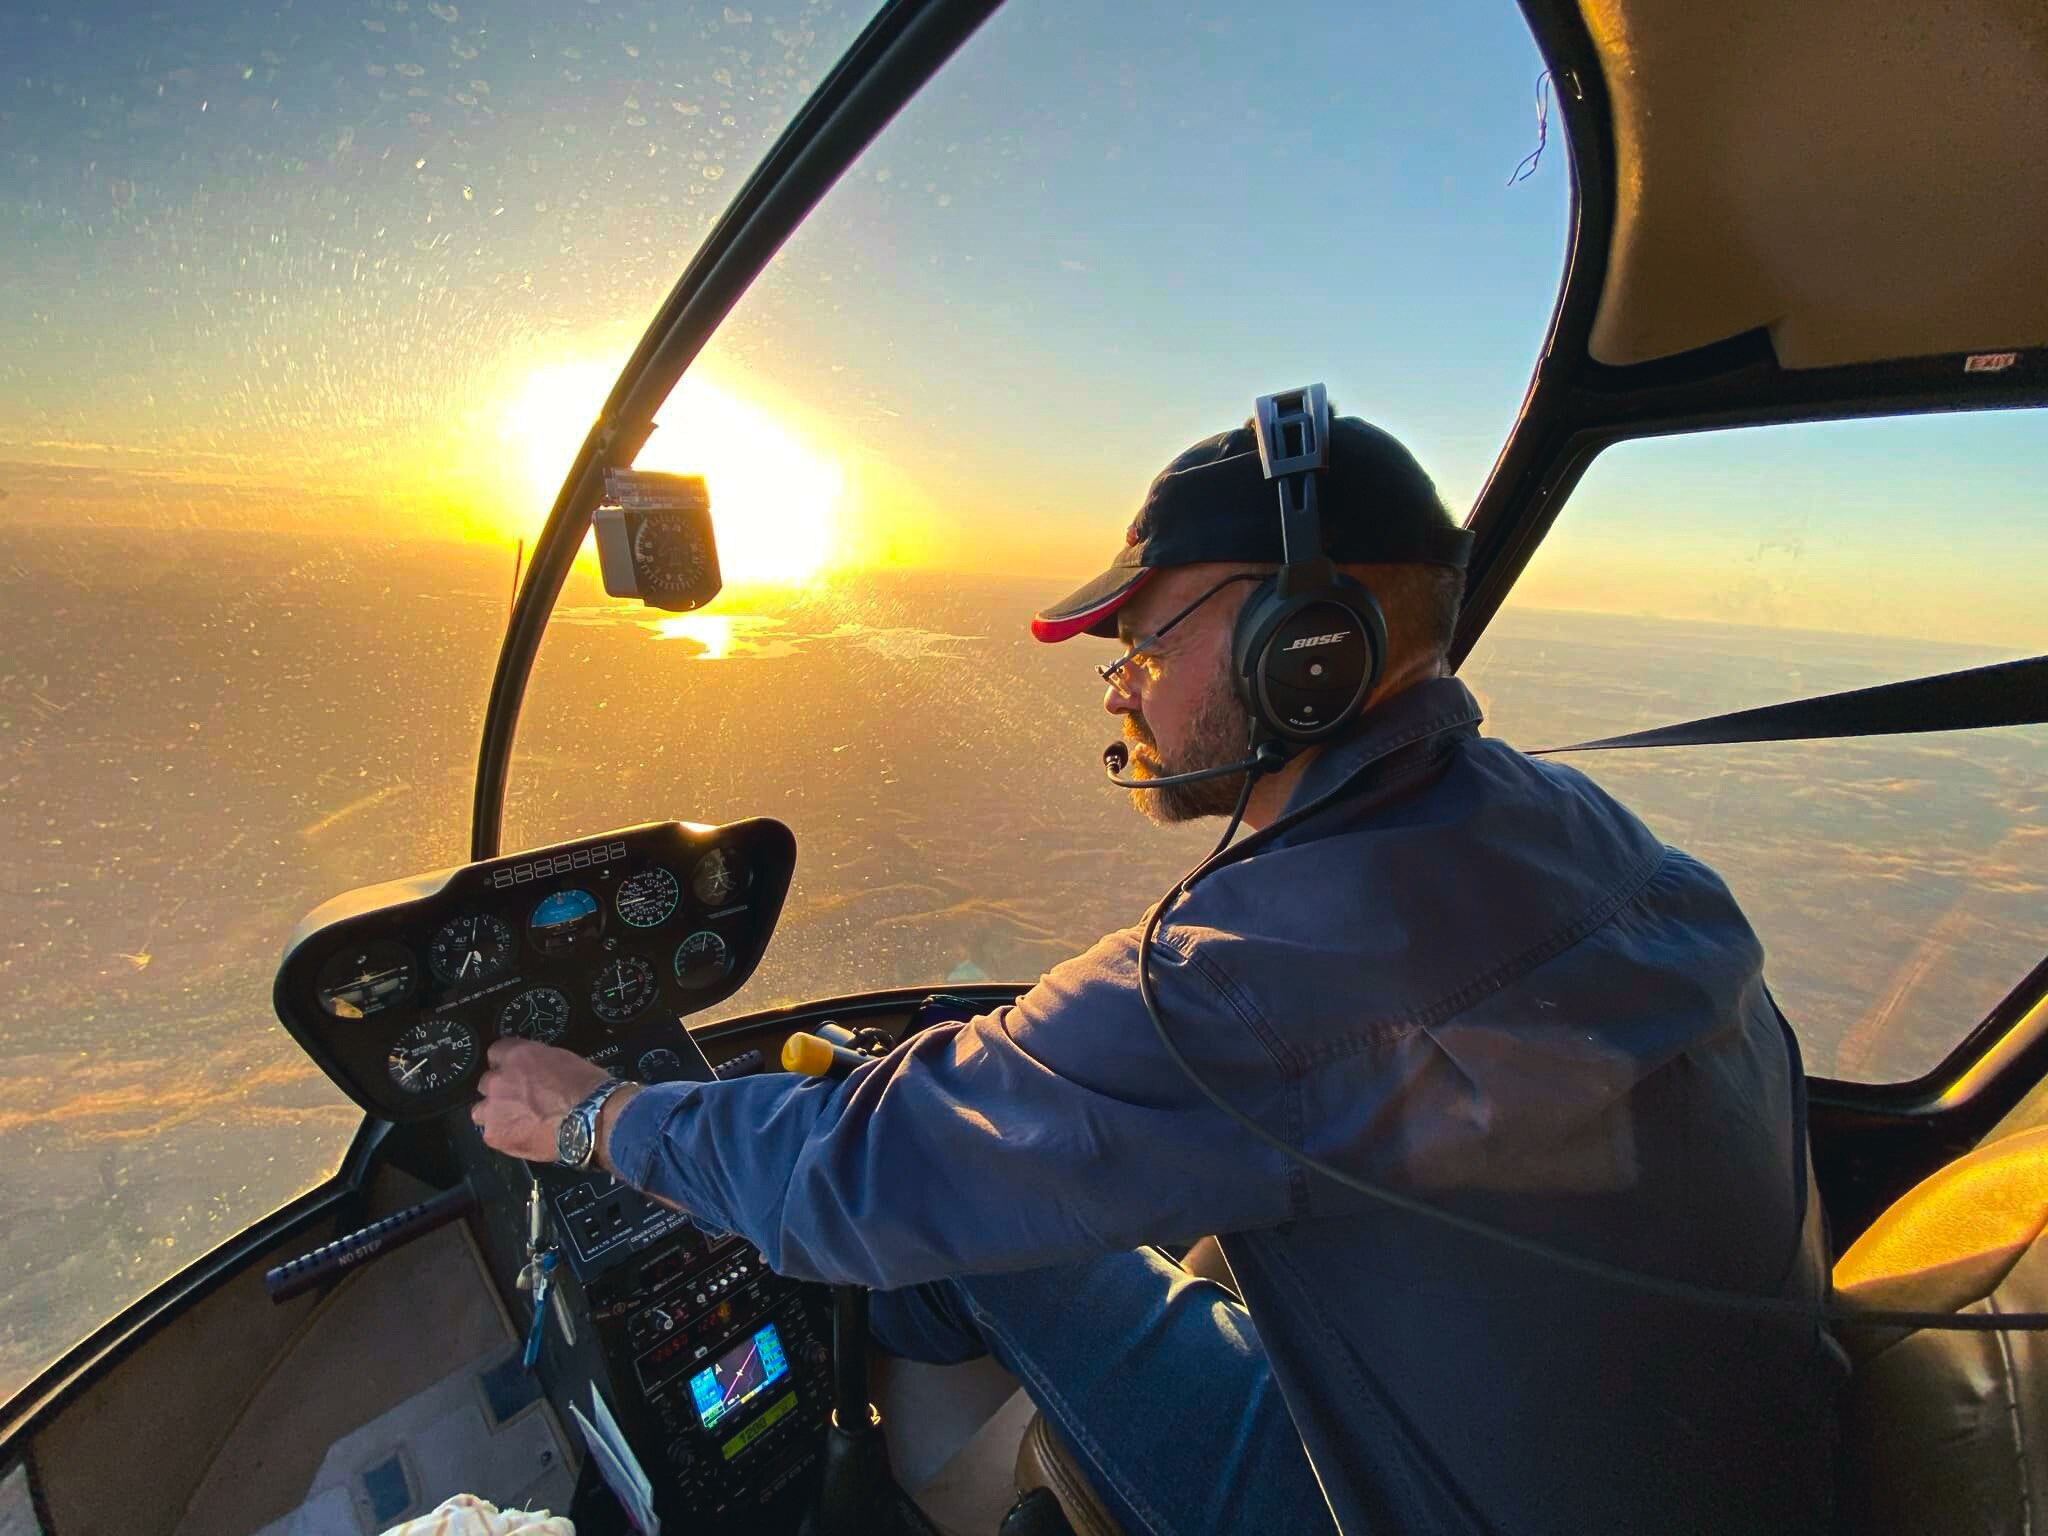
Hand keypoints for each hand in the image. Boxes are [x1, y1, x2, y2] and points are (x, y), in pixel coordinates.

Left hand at [472, 1038, 609, 1162]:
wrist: (591, 1120)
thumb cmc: (587, 1089)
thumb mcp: (563, 1060)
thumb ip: (539, 1062)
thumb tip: (535, 1070)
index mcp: (517, 1055)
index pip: (496, 1053)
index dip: (507, 1065)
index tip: (516, 1074)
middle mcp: (499, 1079)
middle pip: (486, 1083)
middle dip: (501, 1091)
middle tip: (521, 1101)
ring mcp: (494, 1108)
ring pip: (481, 1110)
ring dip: (496, 1114)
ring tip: (518, 1122)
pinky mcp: (495, 1134)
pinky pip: (491, 1133)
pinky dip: (505, 1135)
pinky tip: (523, 1136)